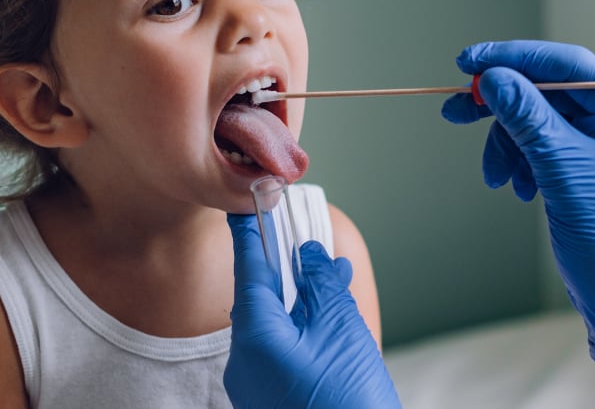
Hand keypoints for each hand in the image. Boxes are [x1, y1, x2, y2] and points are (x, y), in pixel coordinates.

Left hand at [224, 213, 399, 408]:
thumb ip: (323, 286)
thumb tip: (311, 256)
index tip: (246, 205)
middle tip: (302, 237)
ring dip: (301, 300)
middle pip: (261, 299)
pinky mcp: (273, 401)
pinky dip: (303, 330)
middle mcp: (245, 363)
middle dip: (286, 269)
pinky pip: (282, 353)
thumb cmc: (350, 403)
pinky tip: (330, 318)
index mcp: (255, 338)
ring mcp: (257, 388)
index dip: (250, 235)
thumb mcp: (342, 332)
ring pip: (274, 327)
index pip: (249, 271)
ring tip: (333, 275)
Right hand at [441, 40, 594, 367]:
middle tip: (457, 109)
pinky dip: (519, 163)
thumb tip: (495, 78)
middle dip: (504, 105)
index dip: (519, 58)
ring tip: (495, 178)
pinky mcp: (585, 171)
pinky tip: (516, 189)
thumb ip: (529, 119)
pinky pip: (541, 149)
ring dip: (508, 144)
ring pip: (539, 123)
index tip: (472, 61)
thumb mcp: (564, 174)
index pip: (574, 67)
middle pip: (552, 94)